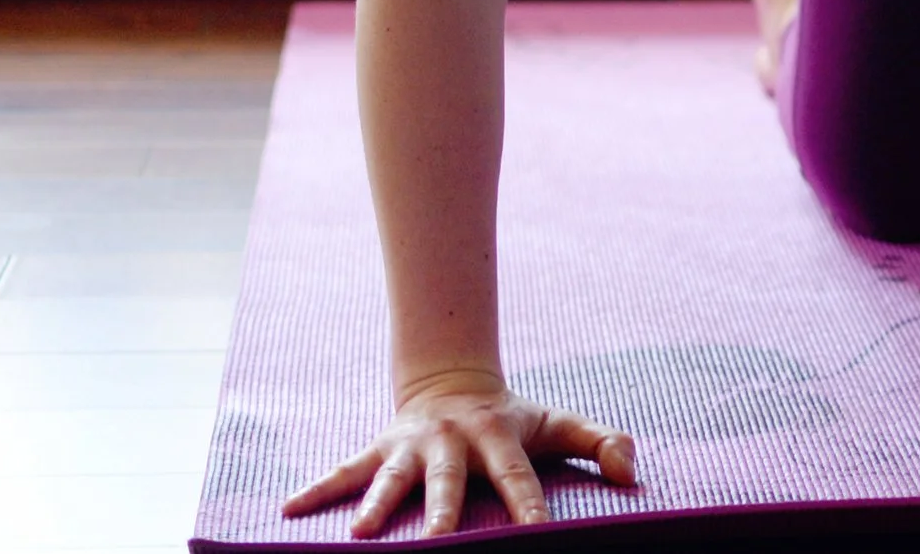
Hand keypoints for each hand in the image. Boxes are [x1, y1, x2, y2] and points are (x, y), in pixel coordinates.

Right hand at [281, 367, 636, 537]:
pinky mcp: (378, 449)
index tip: (537, 534)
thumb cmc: (511, 419)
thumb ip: (599, 441)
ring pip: (391, 478)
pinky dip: (317, 488)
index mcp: (497, 436)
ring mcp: (410, 445)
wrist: (452, 383)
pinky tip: (289, 508)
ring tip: (360, 535)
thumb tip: (630, 470)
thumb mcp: (557, 423)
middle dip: (442, 515)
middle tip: (437, 545)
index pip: (518, 477)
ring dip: (377, 505)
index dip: (529, 506)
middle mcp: (449, 440)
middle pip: (446, 482)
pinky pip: (344, 471)